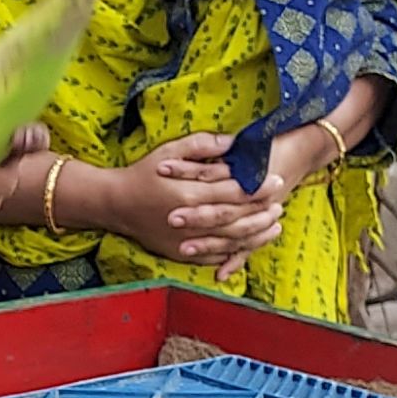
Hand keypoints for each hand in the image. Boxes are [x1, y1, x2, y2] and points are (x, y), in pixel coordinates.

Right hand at [134, 134, 292, 273]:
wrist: (116, 204)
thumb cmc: (143, 174)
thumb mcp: (168, 150)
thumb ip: (201, 145)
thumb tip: (232, 141)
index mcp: (189, 193)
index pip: (233, 191)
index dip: (258, 188)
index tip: (276, 181)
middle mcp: (190, 220)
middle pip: (236, 218)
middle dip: (262, 211)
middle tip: (280, 204)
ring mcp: (185, 240)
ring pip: (230, 240)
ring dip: (256, 234)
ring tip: (274, 226)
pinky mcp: (180, 253)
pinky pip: (214, 256)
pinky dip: (234, 253)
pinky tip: (250, 245)